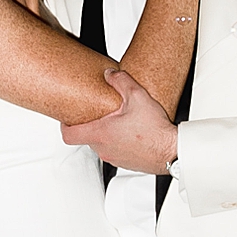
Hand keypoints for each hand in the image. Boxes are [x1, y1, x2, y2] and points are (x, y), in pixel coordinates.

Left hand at [61, 68, 178, 173]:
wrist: (171, 151)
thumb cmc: (155, 131)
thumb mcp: (137, 96)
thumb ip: (120, 81)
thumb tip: (110, 74)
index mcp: (101, 134)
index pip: (69, 135)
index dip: (64, 125)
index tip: (67, 118)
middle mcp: (104, 149)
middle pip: (86, 137)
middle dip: (91, 124)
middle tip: (99, 112)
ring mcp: (114, 158)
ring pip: (101, 145)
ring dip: (105, 133)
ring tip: (117, 121)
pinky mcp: (125, 162)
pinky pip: (114, 151)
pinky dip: (117, 142)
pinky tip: (130, 132)